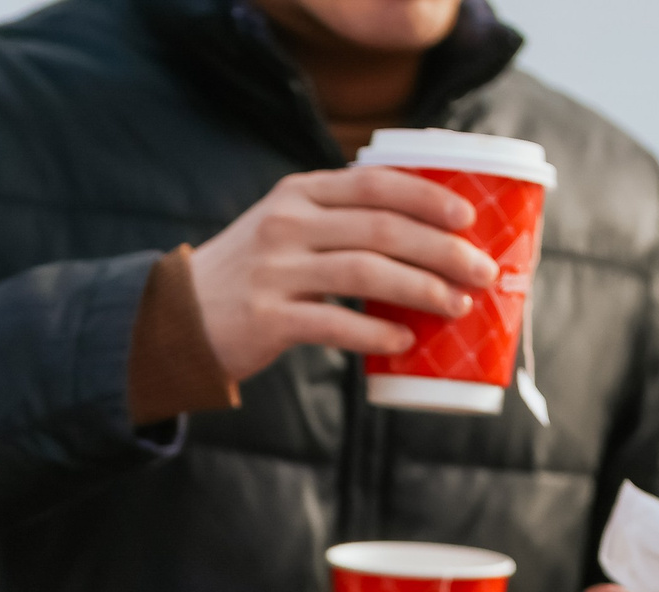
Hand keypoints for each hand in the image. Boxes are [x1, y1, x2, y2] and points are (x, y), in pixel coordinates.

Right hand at [188, 167, 500, 383]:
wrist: (178, 316)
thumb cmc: (252, 274)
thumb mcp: (286, 226)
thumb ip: (340, 218)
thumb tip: (426, 233)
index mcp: (299, 193)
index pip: (375, 183)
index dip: (428, 198)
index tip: (468, 218)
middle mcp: (287, 224)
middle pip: (382, 228)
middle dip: (442, 250)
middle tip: (481, 272)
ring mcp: (276, 271)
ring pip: (367, 273)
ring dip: (421, 290)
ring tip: (456, 305)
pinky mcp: (268, 320)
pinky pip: (336, 324)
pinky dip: (376, 334)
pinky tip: (404, 341)